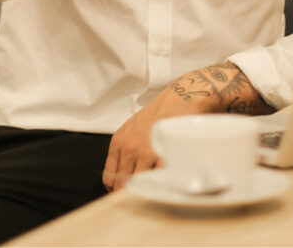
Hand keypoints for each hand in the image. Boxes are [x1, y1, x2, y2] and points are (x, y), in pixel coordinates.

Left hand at [102, 62, 272, 191]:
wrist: (182, 98)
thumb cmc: (161, 112)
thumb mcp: (133, 128)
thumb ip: (126, 150)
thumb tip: (124, 176)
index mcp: (119, 141)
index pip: (110, 177)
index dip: (117, 190)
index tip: (126, 192)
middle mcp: (129, 147)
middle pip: (124, 184)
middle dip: (132, 193)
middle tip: (143, 195)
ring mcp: (146, 152)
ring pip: (142, 184)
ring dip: (150, 189)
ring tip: (157, 189)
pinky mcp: (164, 154)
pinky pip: (159, 180)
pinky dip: (162, 185)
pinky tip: (167, 184)